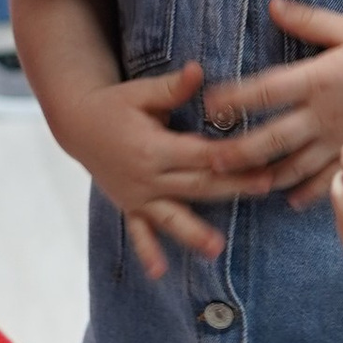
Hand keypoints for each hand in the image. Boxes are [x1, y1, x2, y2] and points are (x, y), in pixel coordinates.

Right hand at [50, 57, 242, 279]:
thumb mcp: (140, 92)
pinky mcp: (129, 207)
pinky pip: (139, 232)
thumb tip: (198, 70)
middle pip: (196, 185)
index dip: (230, 156)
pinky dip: (148, 251)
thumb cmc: (114, 105)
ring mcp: (136, 196)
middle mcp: (145, 176)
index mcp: (151, 147)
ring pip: (172, 216)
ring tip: (215, 249)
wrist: (77, 125)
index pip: (199, 154)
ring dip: (193, 233)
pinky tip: (159, 272)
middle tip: (265, 188)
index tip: (260, 157)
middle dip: (232, 187)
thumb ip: (171, 87)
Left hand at [195, 0, 342, 209]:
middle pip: (272, 139)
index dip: (234, 98)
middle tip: (208, 161)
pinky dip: (306, 192)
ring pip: (294, 166)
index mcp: (318, 79)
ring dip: (263, 178)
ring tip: (239, 185)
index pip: (266, 90)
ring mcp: (339, 139)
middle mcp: (324, 114)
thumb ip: (308, 20)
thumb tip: (271, 4)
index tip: (209, 106)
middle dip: (238, 152)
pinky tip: (289, 199)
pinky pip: (327, 181)